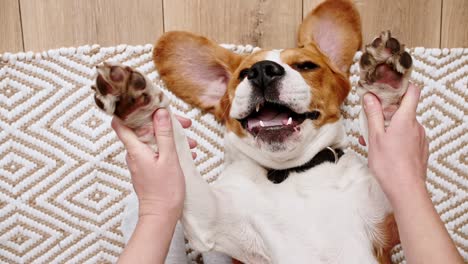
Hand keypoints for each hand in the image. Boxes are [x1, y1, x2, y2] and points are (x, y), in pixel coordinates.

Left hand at [112, 109, 196, 219]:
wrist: (161, 216)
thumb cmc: (164, 190)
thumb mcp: (169, 158)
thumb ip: (164, 134)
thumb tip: (160, 112)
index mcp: (135, 149)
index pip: (120, 122)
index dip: (130, 109)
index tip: (145, 102)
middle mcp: (134, 153)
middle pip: (144, 129)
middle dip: (164, 123)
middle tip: (185, 123)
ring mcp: (140, 161)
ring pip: (154, 140)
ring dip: (171, 137)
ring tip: (192, 143)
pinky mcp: (147, 169)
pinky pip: (157, 152)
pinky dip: (170, 149)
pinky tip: (187, 154)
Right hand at [361, 84, 428, 200]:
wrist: (406, 189)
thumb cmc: (389, 165)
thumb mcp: (375, 137)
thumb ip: (373, 114)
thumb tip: (370, 97)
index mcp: (406, 119)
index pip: (412, 91)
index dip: (401, 85)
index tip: (387, 86)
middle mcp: (416, 126)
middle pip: (403, 109)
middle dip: (386, 112)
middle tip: (370, 120)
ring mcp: (420, 138)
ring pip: (403, 124)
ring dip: (388, 127)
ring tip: (372, 140)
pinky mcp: (420, 149)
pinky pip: (407, 136)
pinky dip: (395, 137)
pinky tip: (383, 149)